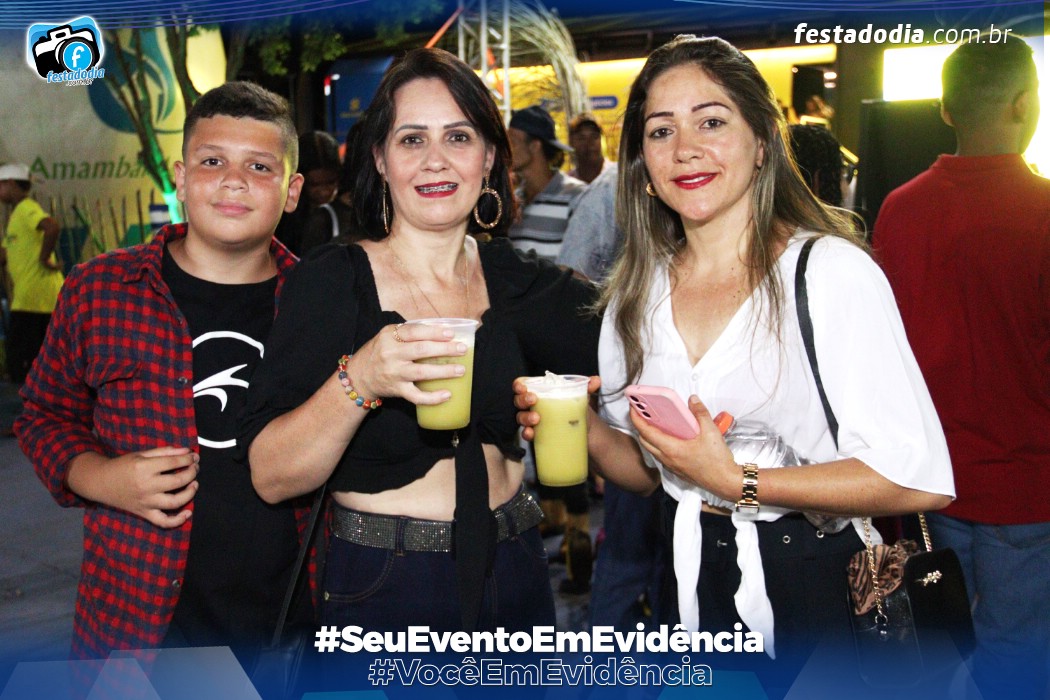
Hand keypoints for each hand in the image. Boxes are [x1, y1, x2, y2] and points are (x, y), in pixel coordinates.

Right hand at [69, 446, 199, 527]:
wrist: (101, 482)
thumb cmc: (123, 466)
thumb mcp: (142, 454)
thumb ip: (165, 452)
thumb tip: (187, 451)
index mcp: (144, 468)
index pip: (173, 463)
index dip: (187, 458)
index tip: (193, 456)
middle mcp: (145, 486)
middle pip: (177, 482)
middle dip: (191, 473)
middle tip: (195, 468)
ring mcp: (145, 502)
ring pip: (174, 502)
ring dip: (189, 494)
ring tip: (194, 484)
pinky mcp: (144, 513)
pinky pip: (163, 522)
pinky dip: (177, 520)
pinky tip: (188, 513)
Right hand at [346, 322, 468, 405]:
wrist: (359, 376)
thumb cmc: (380, 352)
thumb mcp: (389, 336)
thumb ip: (410, 332)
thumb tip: (442, 328)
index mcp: (389, 336)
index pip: (414, 331)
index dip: (434, 332)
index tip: (451, 333)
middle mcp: (390, 354)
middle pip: (421, 350)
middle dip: (444, 349)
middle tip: (462, 349)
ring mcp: (394, 373)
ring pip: (421, 373)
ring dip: (443, 372)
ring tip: (461, 370)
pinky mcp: (396, 389)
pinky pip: (416, 396)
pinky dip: (432, 398)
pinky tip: (447, 394)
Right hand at [514, 375, 600, 440]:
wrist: (586, 431)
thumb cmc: (576, 408)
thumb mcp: (582, 397)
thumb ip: (587, 387)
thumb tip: (596, 380)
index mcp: (540, 392)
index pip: (523, 385)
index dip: (519, 385)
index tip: (523, 387)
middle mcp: (533, 406)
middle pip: (519, 401)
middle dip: (523, 400)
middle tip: (533, 400)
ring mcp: (533, 421)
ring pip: (521, 417)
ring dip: (525, 417)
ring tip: (536, 419)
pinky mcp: (537, 435)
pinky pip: (527, 434)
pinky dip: (527, 433)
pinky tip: (531, 433)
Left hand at [631, 395, 738, 500]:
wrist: (725, 482)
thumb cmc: (718, 461)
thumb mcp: (711, 431)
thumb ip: (700, 413)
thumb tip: (693, 400)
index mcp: (671, 449)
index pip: (646, 431)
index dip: (636, 418)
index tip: (633, 407)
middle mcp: (667, 458)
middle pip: (645, 441)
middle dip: (640, 426)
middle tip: (643, 413)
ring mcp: (671, 466)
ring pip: (652, 449)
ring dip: (649, 436)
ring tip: (655, 423)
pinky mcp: (677, 470)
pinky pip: (661, 456)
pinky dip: (659, 445)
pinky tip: (671, 438)